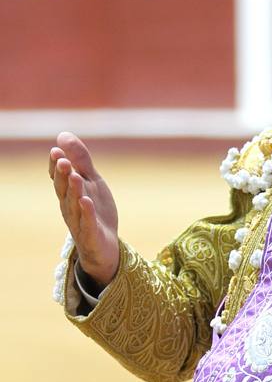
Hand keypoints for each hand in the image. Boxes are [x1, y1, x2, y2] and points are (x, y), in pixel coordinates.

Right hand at [49, 131, 119, 286]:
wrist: (105, 245)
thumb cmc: (95, 211)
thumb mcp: (91, 181)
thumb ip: (80, 160)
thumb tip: (63, 135)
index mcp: (68, 193)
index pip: (58, 178)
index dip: (56, 166)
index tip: (56, 150)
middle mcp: (70, 206)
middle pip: (64, 190)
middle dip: (62, 175)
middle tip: (61, 159)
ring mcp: (80, 221)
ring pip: (74, 205)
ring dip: (74, 191)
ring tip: (74, 176)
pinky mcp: (92, 235)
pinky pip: (88, 223)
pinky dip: (87, 212)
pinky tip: (87, 201)